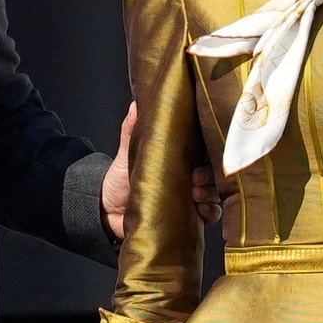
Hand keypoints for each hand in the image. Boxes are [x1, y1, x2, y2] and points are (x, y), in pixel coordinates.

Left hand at [99, 99, 222, 244]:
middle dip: (209, 176)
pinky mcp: (190, 217)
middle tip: (194, 178)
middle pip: (213, 173)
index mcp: (179, 159)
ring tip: (195, 194)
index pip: (203, 152)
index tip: (197, 156)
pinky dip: (209, 212)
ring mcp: (192, 197)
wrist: (107, 211)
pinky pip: (210, 215)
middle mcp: (189, 178)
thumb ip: (131, 131)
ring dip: (210, 194)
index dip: (207, 152)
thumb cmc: (120, 180)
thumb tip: (136, 104)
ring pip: (215, 194)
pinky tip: (199, 210)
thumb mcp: (126, 153)